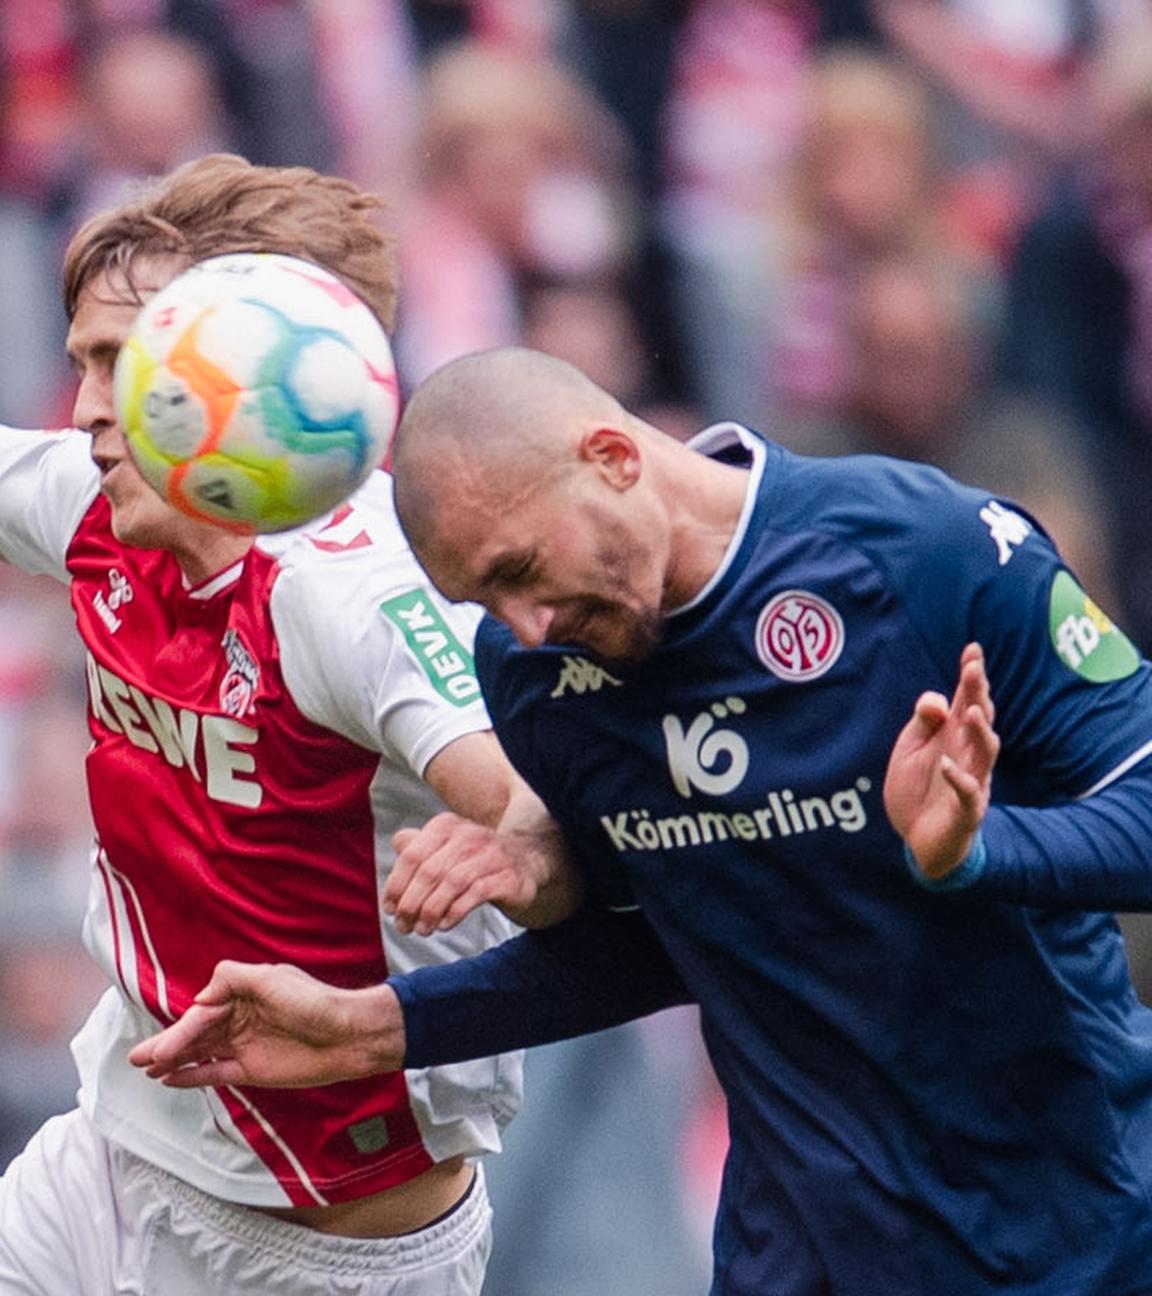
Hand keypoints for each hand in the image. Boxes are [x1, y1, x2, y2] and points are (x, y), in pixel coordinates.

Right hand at [128, 961, 403, 1088]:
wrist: (348, 1035)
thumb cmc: (315, 1002)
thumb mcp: (272, 979)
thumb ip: (232, 979)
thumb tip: (200, 995)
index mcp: (244, 993)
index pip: (203, 1011)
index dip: (180, 1030)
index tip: (161, 1049)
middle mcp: (241, 1018)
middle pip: (195, 1033)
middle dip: (166, 1045)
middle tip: (137, 1058)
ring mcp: (245, 1044)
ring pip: (200, 1053)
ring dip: (174, 1061)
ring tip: (146, 1069)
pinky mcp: (253, 1069)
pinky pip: (216, 1073)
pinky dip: (194, 1076)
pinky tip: (171, 1079)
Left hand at [385, 810, 581, 933]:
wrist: (527, 863)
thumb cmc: (476, 861)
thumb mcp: (446, 849)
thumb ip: (420, 846)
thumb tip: (397, 843)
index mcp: (447, 826)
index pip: (412, 855)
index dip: (396, 885)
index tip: (390, 910)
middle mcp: (469, 835)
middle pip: (429, 871)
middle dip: (411, 903)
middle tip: (403, 926)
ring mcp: (491, 855)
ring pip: (451, 883)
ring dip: (431, 911)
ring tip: (422, 930)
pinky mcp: (508, 876)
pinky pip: (476, 894)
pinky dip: (454, 912)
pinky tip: (444, 925)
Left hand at [883, 642, 1000, 880]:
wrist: (918, 840)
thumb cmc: (918, 789)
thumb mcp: (909, 748)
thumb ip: (923, 722)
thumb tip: (937, 702)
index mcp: (953, 736)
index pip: (966, 699)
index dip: (971, 675)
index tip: (973, 649)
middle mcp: (968, 754)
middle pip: (980, 718)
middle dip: (978, 693)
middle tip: (974, 669)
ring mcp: (972, 781)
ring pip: (985, 752)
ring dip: (980, 731)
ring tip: (972, 711)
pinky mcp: (966, 811)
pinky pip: (968, 793)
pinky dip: (958, 778)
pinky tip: (945, 764)